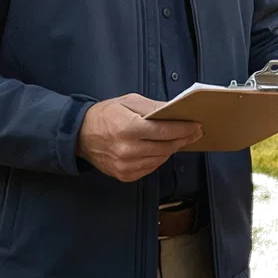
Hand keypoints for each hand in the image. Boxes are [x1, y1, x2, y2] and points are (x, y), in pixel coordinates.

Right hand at [75, 93, 202, 181]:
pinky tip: (161, 149)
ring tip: (180, 140)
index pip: (165, 131)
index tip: (196, 126)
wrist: (81, 135)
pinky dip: (159, 158)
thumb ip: (153, 107)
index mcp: (128, 128)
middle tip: (195, 133)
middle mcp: (128, 150)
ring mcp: (126, 165)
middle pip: (166, 146)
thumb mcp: (128, 101)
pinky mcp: (125, 175)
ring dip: (172, 149)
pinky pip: (151, 167)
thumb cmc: (105, 115)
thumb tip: (175, 111)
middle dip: (183, 139)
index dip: (184, 129)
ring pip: (160, 159)